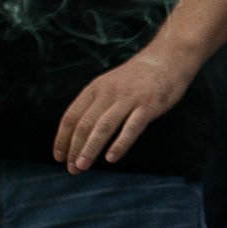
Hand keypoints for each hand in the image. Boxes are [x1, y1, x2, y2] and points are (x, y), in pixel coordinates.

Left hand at [54, 44, 198, 171]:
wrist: (168, 58)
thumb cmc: (137, 78)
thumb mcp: (109, 84)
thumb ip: (95, 105)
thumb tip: (78, 135)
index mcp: (95, 88)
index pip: (71, 116)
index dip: (62, 138)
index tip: (58, 157)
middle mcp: (109, 93)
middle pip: (85, 124)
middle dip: (74, 149)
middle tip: (71, 169)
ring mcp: (129, 99)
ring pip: (103, 127)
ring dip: (90, 148)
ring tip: (82, 166)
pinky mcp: (148, 106)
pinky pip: (131, 127)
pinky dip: (120, 144)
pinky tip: (111, 158)